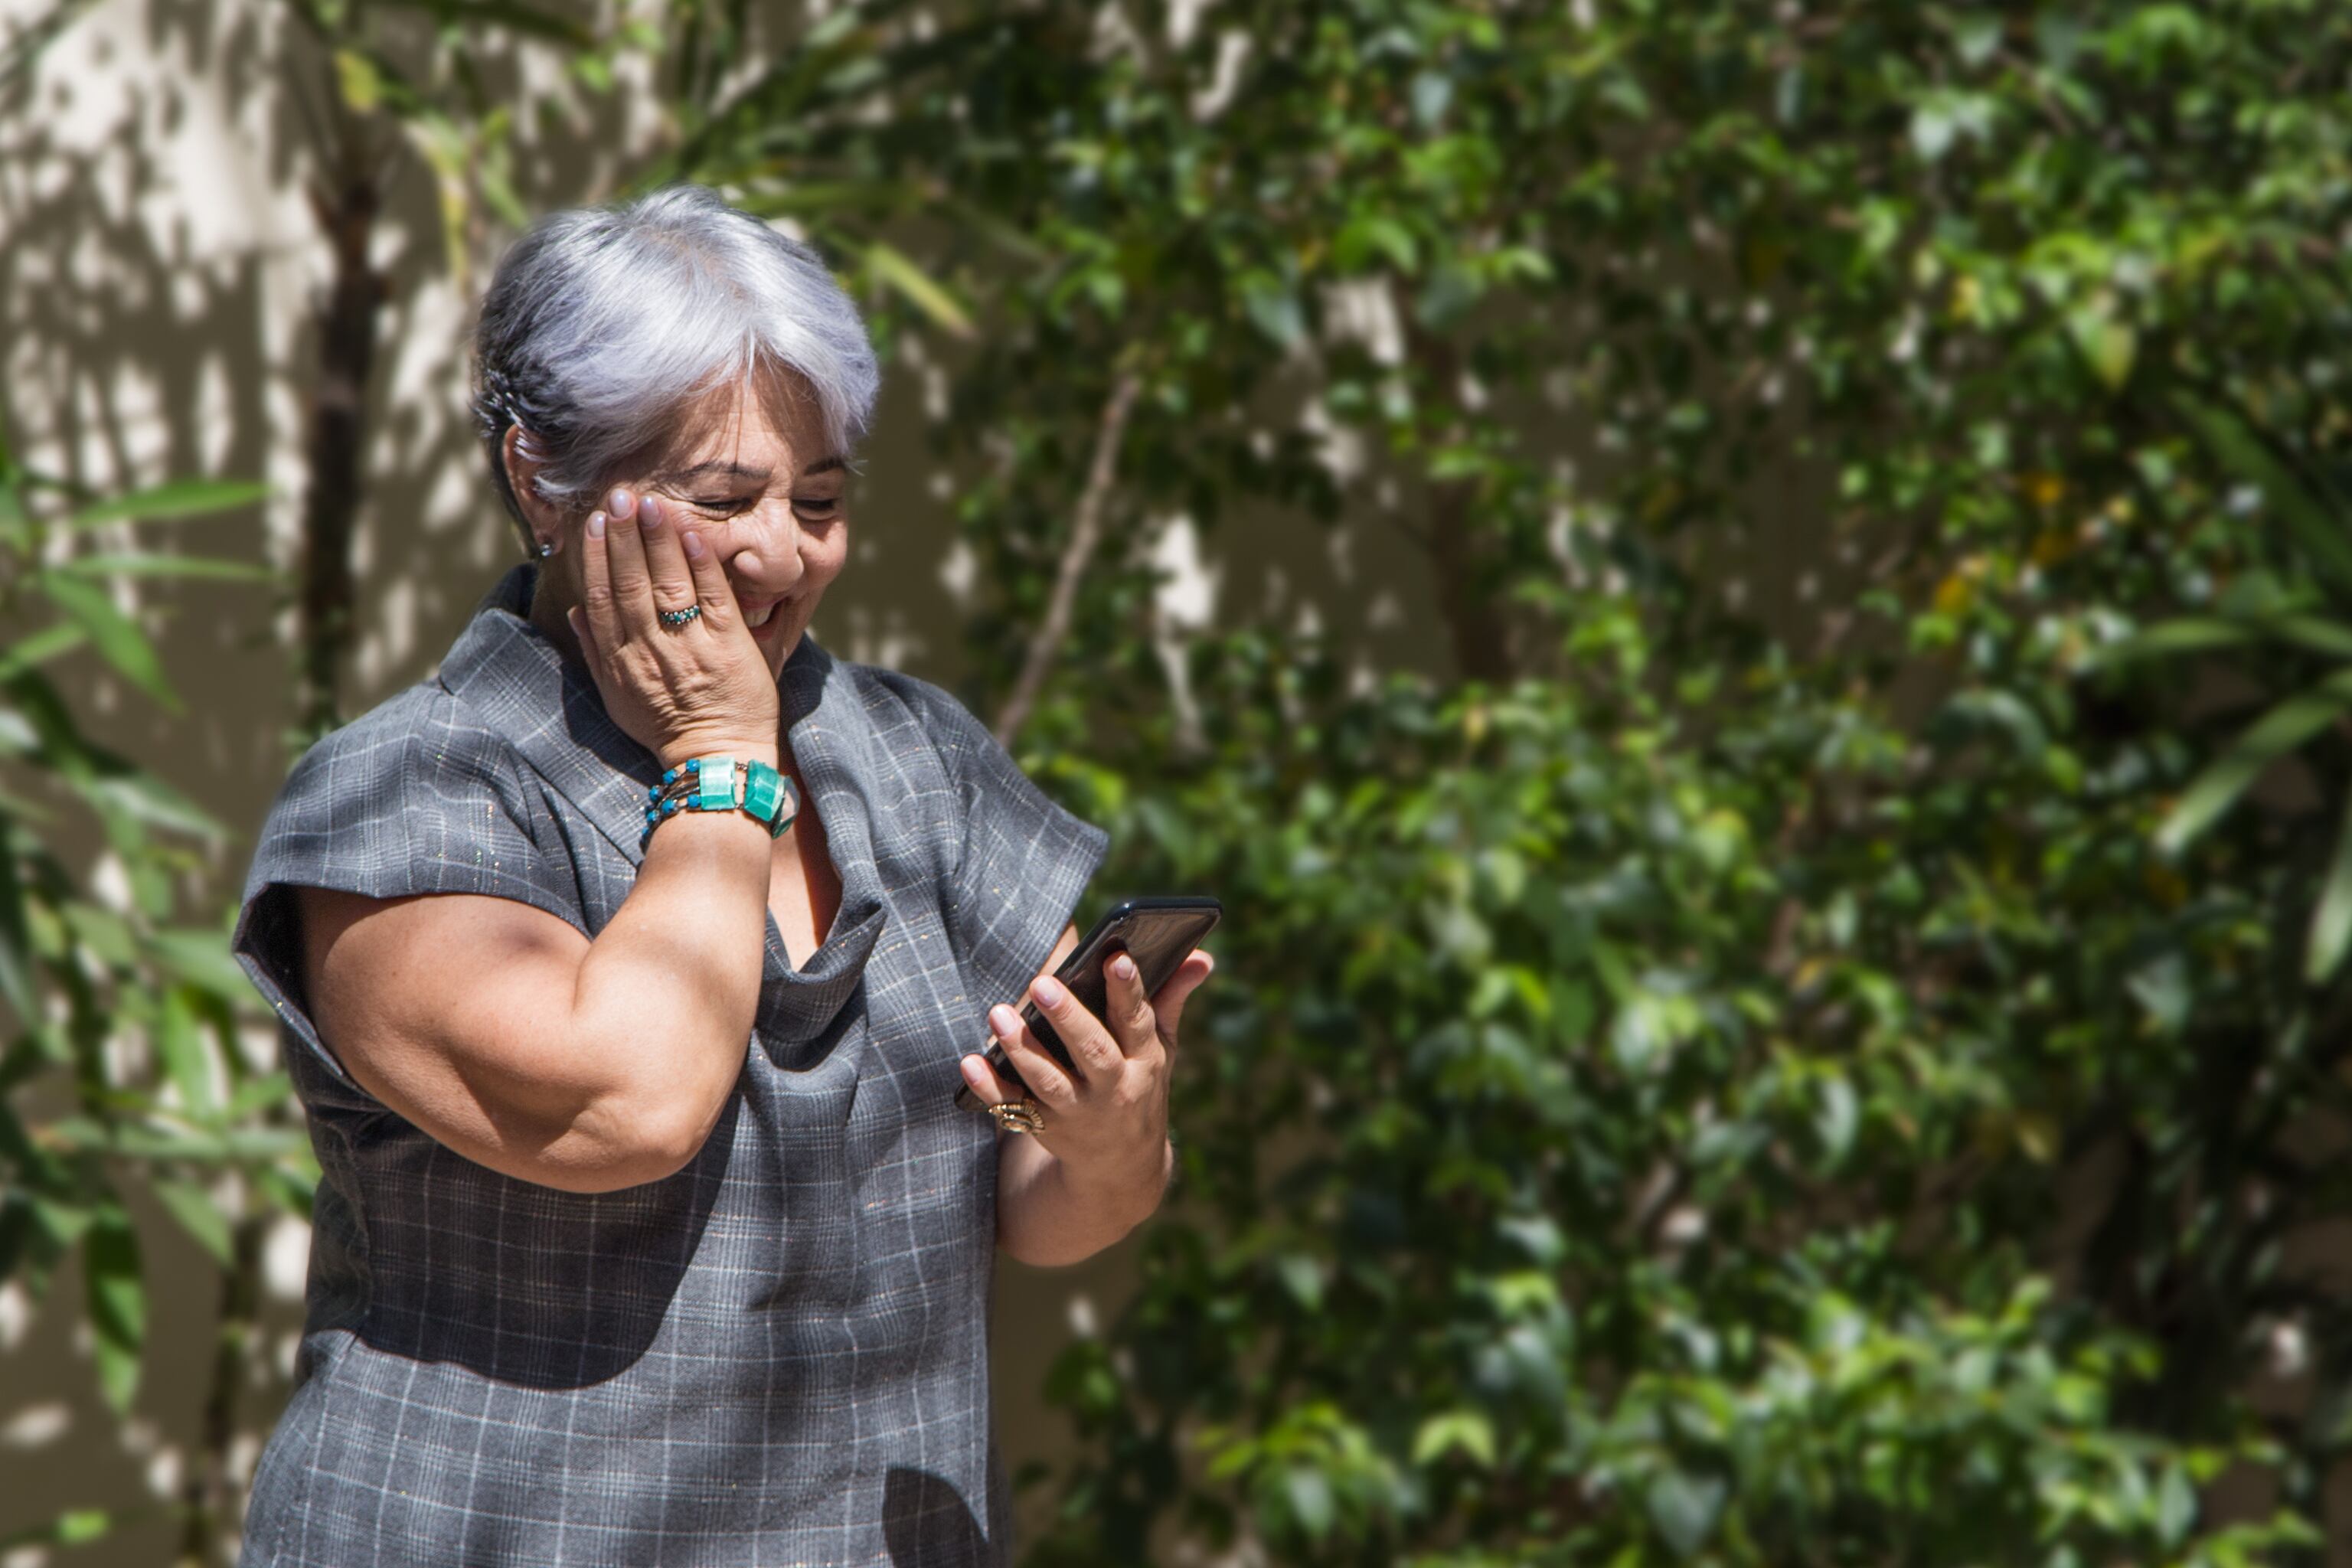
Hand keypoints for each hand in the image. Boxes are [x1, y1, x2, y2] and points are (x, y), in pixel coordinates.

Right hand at [565, 488, 779, 768]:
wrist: (716, 761)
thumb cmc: (666, 727)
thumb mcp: (618, 697)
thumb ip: (596, 652)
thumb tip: (576, 609)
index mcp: (621, 662)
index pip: (603, 599)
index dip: (596, 558)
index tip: (593, 522)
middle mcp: (652, 652)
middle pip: (632, 585)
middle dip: (623, 538)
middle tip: (619, 496)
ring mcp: (692, 649)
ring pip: (669, 587)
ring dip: (658, 543)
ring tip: (651, 505)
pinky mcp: (730, 649)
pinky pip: (714, 601)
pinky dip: (702, 567)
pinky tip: (693, 535)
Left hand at [960, 948, 1215, 1182]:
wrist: (1123, 1168)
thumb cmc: (1139, 1087)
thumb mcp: (1162, 1050)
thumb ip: (1171, 1000)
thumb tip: (1203, 957)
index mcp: (1146, 1061)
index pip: (1138, 1022)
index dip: (1130, 991)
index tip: (1117, 958)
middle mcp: (1114, 1089)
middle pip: (1092, 1053)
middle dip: (1069, 1018)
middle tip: (1042, 984)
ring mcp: (1079, 1112)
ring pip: (1049, 1082)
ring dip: (1023, 1050)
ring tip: (999, 1014)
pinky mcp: (1046, 1128)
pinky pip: (1013, 1109)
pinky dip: (990, 1089)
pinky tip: (970, 1064)